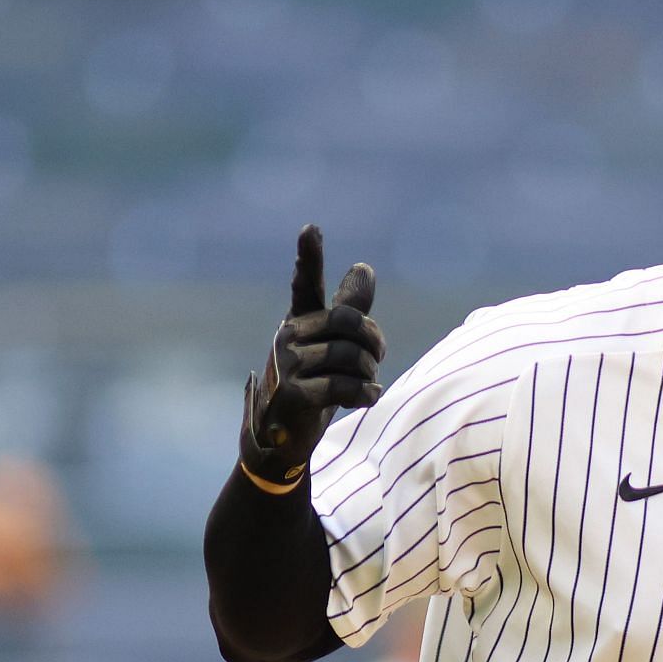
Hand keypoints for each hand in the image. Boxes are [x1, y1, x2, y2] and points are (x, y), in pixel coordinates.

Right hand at [240, 223, 385, 484]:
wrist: (283, 433)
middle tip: (379, 356)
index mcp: (300, 318)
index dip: (309, 256)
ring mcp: (288, 365)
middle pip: (349, 322)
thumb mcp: (332, 343)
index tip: (311, 229)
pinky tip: (366, 396)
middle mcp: (289, 335)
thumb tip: (363, 268)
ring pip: (351, 356)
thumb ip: (350, 309)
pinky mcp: (294, 394)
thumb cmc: (314, 380)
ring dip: (370, 372)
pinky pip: (345, 386)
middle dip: (374, 340)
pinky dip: (365, 393)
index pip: (306, 282)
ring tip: (366, 382)